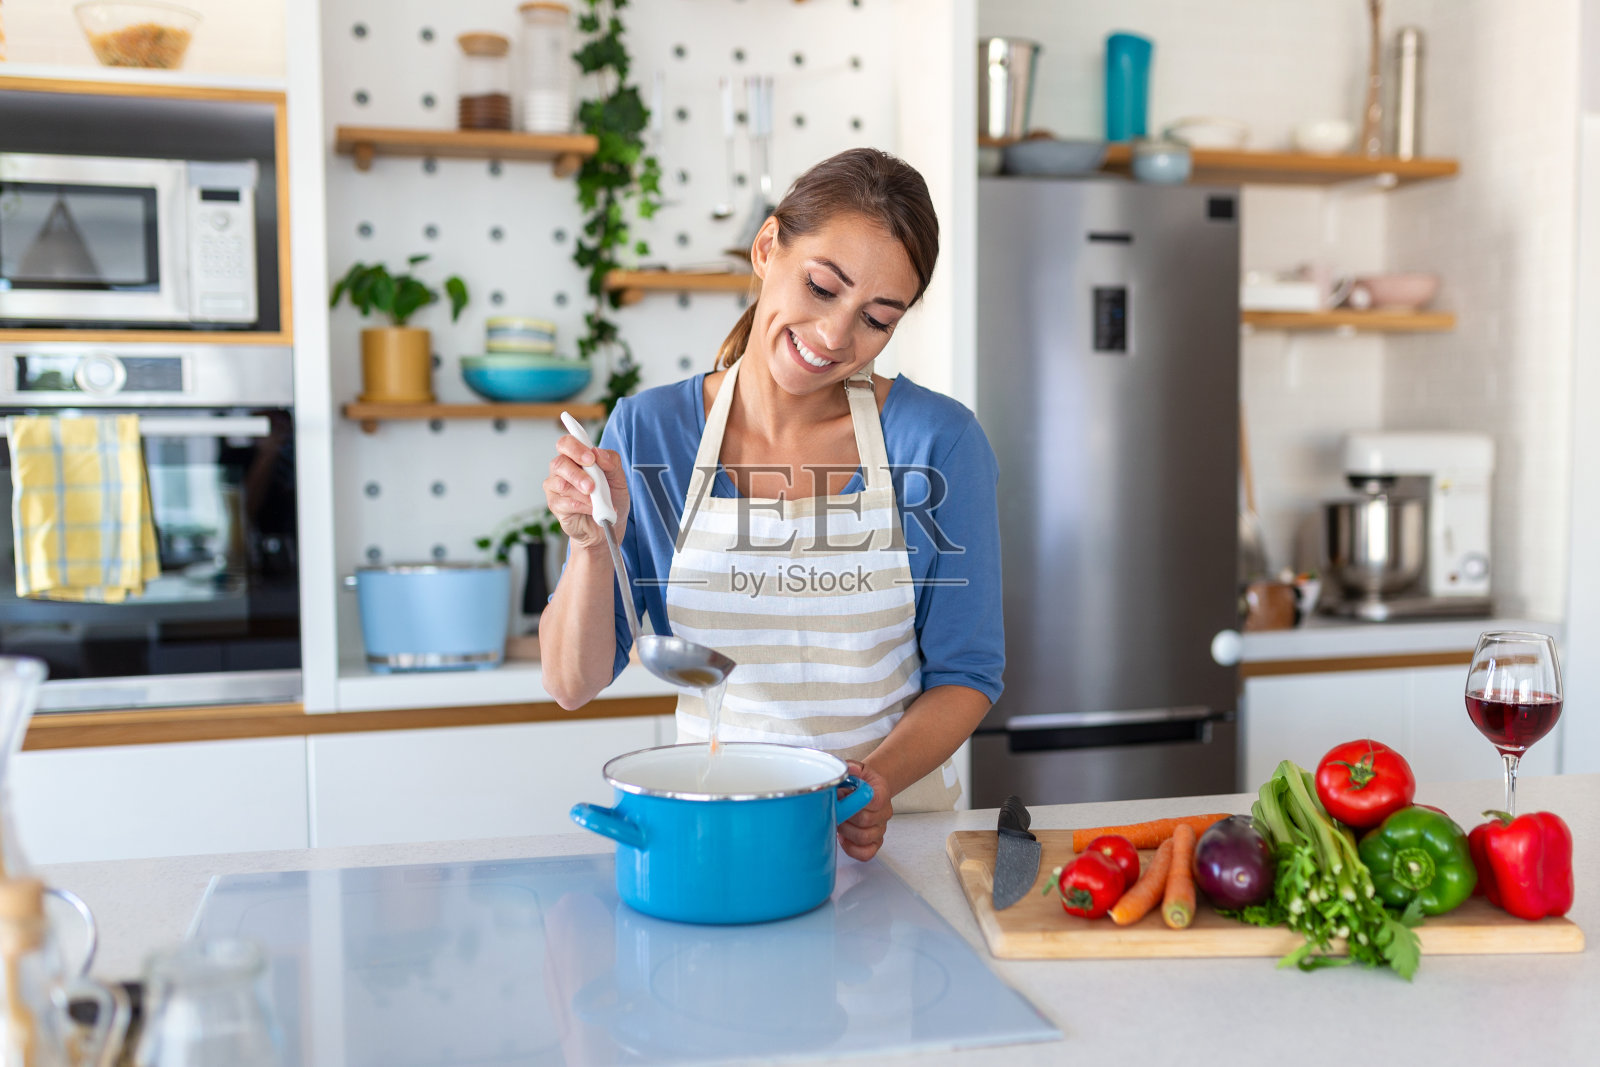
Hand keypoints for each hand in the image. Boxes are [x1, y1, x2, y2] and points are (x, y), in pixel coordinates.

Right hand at [543, 434, 630, 550]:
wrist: (608, 525)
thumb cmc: (611, 498)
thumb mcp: (619, 478)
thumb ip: (612, 462)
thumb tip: (599, 452)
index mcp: (576, 457)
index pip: (566, 443)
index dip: (575, 447)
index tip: (590, 457)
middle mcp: (562, 469)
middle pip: (559, 463)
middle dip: (577, 474)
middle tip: (592, 486)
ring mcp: (556, 487)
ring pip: (560, 484)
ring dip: (581, 493)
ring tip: (596, 500)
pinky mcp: (555, 505)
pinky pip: (564, 502)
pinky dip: (582, 506)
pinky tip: (593, 510)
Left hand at [837, 760, 892, 861]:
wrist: (867, 790)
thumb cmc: (860, 782)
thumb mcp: (857, 769)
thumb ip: (852, 767)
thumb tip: (850, 769)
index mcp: (882, 792)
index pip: (875, 800)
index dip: (854, 800)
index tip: (841, 794)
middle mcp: (884, 813)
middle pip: (866, 821)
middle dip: (845, 815)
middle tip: (834, 808)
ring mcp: (880, 829)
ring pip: (864, 838)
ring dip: (846, 831)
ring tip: (838, 821)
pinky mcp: (874, 843)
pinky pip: (866, 853)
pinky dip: (852, 849)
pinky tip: (843, 839)